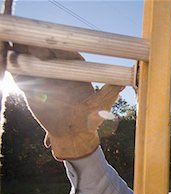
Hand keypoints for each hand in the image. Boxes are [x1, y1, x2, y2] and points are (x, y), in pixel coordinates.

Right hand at [9, 44, 123, 159]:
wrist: (73, 135)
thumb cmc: (91, 120)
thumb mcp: (102, 105)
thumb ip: (110, 92)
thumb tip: (125, 82)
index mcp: (76, 70)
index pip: (67, 52)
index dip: (61, 48)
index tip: (57, 48)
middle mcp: (59, 71)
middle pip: (46, 51)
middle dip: (40, 46)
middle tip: (39, 52)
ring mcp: (44, 77)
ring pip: (31, 59)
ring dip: (24, 53)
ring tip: (21, 54)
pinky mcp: (30, 87)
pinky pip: (19, 73)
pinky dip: (14, 66)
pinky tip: (11, 63)